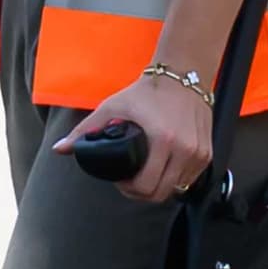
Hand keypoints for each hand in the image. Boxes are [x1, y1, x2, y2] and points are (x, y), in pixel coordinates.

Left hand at [72, 65, 213, 204]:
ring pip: (177, 189)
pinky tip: (163, 169)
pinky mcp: (207, 153)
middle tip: (131, 182)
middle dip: (142, 192)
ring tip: (147, 175)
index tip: (121, 180)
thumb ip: (85, 130)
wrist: (184, 75)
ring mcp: (198, 153)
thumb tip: (60, 149)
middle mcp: (185, 149)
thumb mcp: (113, 107)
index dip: (129, 189)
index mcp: (163, 140)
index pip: (146, 186)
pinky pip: (189, 179)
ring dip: (160, 187)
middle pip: (161, 193)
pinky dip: (176, 179)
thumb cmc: (148, 91)